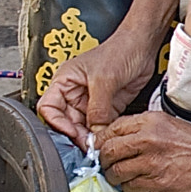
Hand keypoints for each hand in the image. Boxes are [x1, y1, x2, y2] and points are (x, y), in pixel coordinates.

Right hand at [37, 31, 159, 142]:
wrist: (142, 46)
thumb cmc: (120, 50)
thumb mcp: (104, 79)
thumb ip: (98, 108)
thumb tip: (94, 131)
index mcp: (65, 81)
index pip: (48, 107)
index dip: (56, 122)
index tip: (70, 132)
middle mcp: (75, 93)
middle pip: (66, 122)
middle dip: (75, 135)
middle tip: (88, 145)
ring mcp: (91, 102)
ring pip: (83, 128)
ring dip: (90, 137)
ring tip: (98, 143)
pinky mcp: (107, 108)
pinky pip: (100, 127)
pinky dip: (103, 134)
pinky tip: (108, 137)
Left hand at [98, 111, 190, 191]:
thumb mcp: (170, 124)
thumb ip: (144, 129)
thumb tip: (119, 138)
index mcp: (151, 121)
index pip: (112, 129)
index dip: (101, 140)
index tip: (98, 148)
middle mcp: (149, 139)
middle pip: (108, 150)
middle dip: (103, 160)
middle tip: (105, 164)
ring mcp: (153, 162)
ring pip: (116, 171)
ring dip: (113, 176)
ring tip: (117, 176)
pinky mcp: (158, 182)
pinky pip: (130, 186)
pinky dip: (128, 187)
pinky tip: (133, 184)